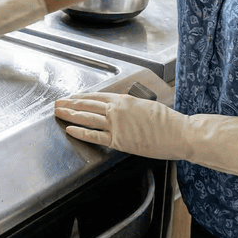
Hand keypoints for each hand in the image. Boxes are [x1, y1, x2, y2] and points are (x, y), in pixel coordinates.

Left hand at [54, 92, 237, 179]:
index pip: (97, 96)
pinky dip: (80, 132)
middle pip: (87, 105)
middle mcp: (118, 109)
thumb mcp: (147, 106)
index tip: (72, 97)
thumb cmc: (168, 122)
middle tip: (56, 102)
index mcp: (125, 100)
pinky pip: (94, 135)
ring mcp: (117, 125)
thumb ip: (131, 107)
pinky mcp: (119, 140)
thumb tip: (122, 108)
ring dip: (70, 114)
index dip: (82, 97)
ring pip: (87, 117)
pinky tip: (70, 129)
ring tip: (57, 112)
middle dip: (70, 104)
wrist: (180, 133)